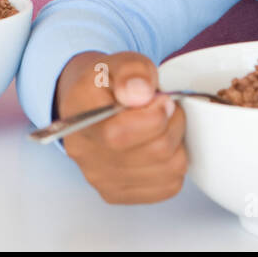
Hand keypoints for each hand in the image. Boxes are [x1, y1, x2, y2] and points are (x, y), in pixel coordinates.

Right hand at [54, 51, 187, 202]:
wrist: (88, 104)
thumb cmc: (105, 83)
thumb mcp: (117, 62)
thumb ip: (131, 71)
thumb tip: (140, 93)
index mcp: (80, 121)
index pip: (121, 135)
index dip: (155, 116)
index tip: (162, 99)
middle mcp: (86, 156)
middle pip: (155, 152)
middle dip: (173, 123)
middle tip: (166, 107)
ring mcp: (101, 180)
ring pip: (169, 170)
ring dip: (177, 143)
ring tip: (163, 126)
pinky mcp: (118, 193)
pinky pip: (168, 186)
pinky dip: (173, 165)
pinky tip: (158, 146)